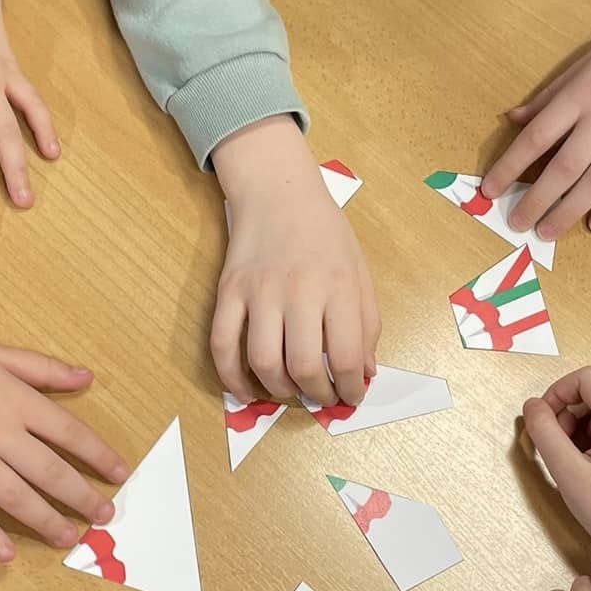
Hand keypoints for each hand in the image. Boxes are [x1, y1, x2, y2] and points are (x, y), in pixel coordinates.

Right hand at [0, 331, 129, 560]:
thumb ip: (42, 368)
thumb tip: (87, 377)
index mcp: (14, 400)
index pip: (69, 433)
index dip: (98, 456)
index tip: (119, 474)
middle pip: (49, 472)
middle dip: (81, 497)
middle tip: (104, 516)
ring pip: (16, 498)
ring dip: (47, 521)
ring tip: (69, 538)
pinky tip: (7, 554)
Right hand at [211, 117, 379, 407]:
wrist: (278, 192)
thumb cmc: (325, 233)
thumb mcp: (360, 271)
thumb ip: (366, 324)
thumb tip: (365, 374)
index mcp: (340, 286)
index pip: (347, 357)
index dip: (350, 389)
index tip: (351, 397)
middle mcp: (300, 291)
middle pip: (305, 366)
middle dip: (317, 396)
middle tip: (322, 399)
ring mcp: (259, 292)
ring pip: (263, 362)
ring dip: (279, 391)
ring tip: (291, 393)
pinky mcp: (228, 291)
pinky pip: (223, 345)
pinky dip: (233, 377)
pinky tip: (248, 390)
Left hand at [482, 0, 590, 237]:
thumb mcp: (584, 62)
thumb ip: (549, 96)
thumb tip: (512, 119)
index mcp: (581, 94)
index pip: (536, 137)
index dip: (509, 166)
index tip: (490, 190)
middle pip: (564, 167)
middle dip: (536, 200)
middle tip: (517, 223)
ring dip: (568, 212)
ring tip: (546, 232)